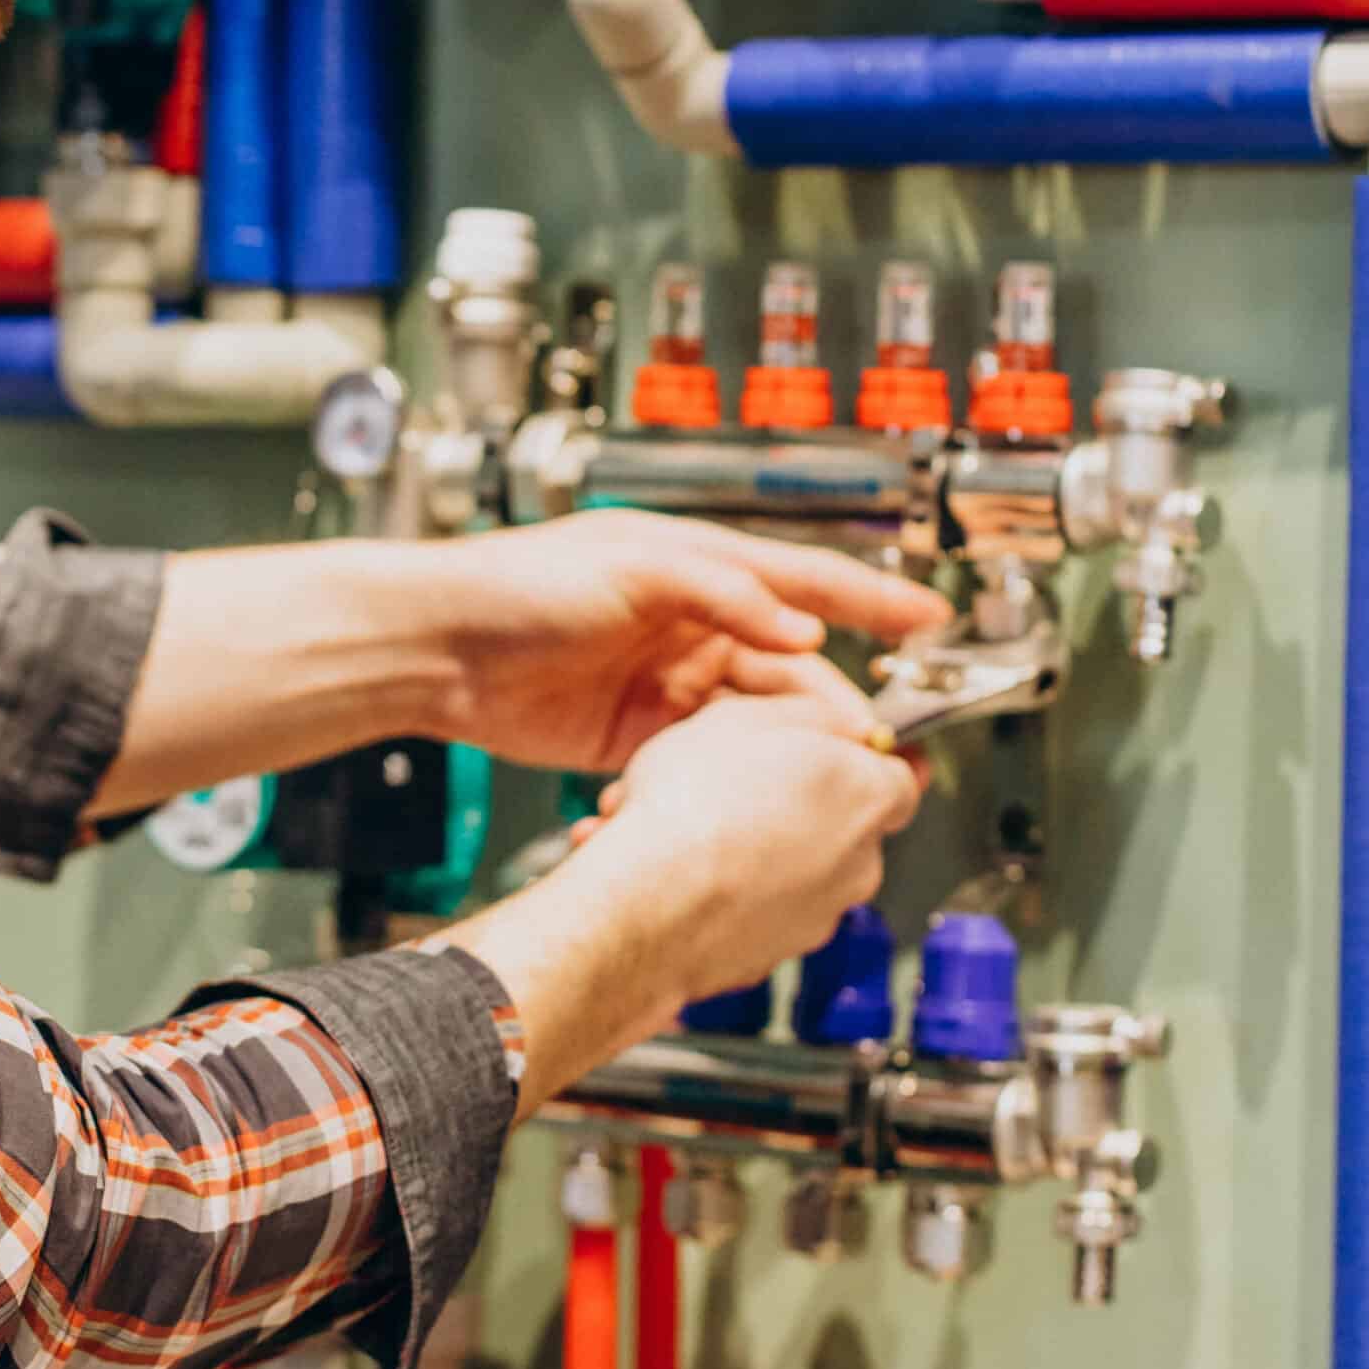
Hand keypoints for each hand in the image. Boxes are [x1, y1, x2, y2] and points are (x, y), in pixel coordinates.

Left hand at [430, 510, 945, 775]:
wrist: (438, 646)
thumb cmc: (520, 584)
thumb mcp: (633, 569)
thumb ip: (720, 593)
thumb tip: (798, 630)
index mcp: (698, 569)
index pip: (804, 583)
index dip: (871, 601)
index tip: (930, 619)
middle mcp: (691, 623)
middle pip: (788, 666)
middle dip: (834, 705)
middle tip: (876, 744)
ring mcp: (665, 682)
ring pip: (753, 719)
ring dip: (786, 750)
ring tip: (823, 781)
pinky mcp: (634, 735)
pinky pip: (703, 758)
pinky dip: (725, 778)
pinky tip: (745, 799)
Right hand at [448, 691, 923, 1109]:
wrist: (649, 900)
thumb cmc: (695, 806)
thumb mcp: (749, 713)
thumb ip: (809, 713)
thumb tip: (831, 720)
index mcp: (868, 796)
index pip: (904, 773)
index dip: (868, 755)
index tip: (845, 747)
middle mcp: (857, 864)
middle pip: (842, 822)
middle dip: (795, 802)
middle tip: (739, 779)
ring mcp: (816, 917)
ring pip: (791, 869)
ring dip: (750, 846)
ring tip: (685, 823)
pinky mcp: (770, 955)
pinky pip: (754, 911)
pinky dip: (725, 890)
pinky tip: (674, 866)